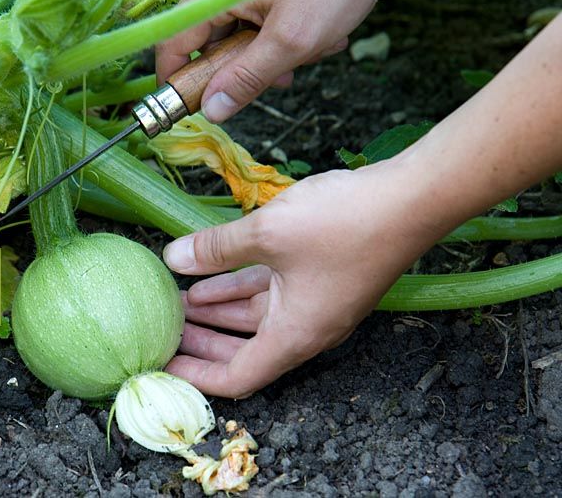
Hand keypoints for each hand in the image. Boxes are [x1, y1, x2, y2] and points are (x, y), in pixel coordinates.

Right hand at [156, 0, 389, 122]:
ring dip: (275, 55)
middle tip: (283, 77)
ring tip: (313, 49)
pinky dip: (286, 35)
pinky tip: (319, 35)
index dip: (177, 80)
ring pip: (241, 36)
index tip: (192, 108)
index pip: (173, 43)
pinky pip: (262, 20)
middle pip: (211, 43)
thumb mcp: (291, 41)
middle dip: (246, 68)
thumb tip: (213, 110)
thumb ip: (247, 79)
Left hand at [162, 158, 448, 397]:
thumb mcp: (266, 234)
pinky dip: (240, 287)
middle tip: (163, 332)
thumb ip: (215, 249)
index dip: (196, 376)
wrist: (413, 197)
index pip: (237, 377)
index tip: (164, 367)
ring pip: (256, 319)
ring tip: (177, 301)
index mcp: (294, 335)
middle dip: (202, 343)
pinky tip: (208, 276)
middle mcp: (306, 329)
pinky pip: (272, 293)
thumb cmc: (343, 223)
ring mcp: (317, 303)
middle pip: (244, 351)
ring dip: (218, 311)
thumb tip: (173, 257)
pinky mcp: (322, 277)